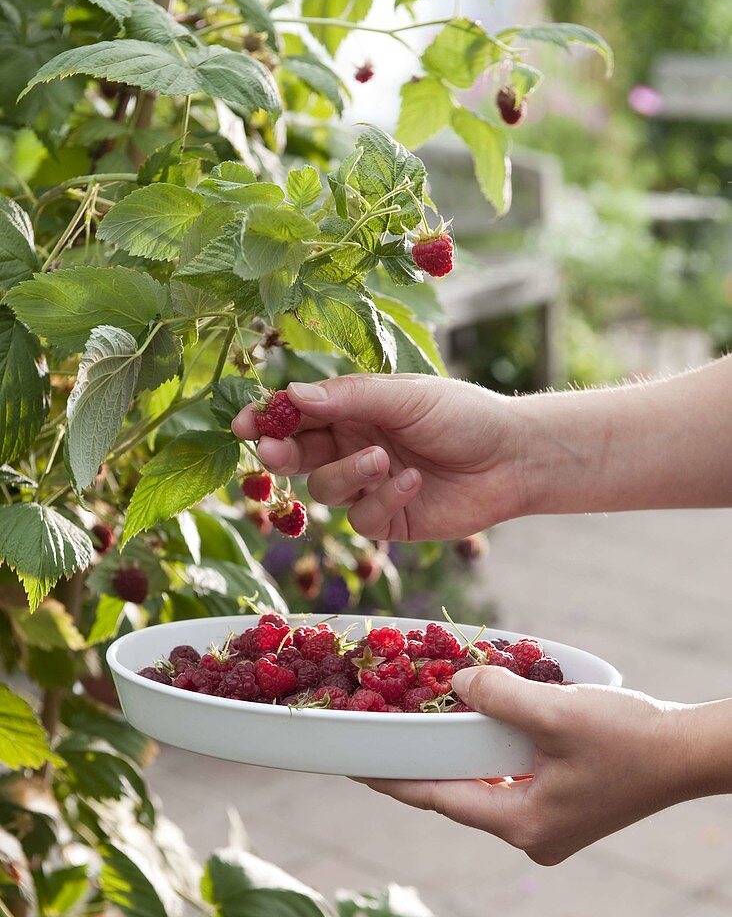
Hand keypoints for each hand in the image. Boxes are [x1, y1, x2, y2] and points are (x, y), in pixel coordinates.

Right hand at [231, 374, 522, 540]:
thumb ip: (349, 397)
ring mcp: (368, 486)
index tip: (242, 423)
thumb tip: (291, 395)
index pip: (296, 413)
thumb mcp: (405, 396)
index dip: (267, 418)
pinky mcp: (388, 520)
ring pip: (325, 490)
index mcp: (352, 409)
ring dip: (347, 474)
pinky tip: (413, 481)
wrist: (513, 457)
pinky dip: (383, 499)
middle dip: (280, 453)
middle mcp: (352, 446)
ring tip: (383, 459)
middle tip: (271, 450)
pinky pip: (362, 519)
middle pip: (297, 455)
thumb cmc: (463, 414)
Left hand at [361, 667, 713, 864]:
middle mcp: (529, 834)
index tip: (353, 767)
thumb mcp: (555, 712)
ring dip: (458, 757)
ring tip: (421, 730)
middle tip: (383, 738)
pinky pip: (510, 781)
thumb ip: (498, 696)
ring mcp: (549, 825)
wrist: (690, 753)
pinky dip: (491, 756)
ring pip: (485, 787)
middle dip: (422, 766)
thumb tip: (457, 683)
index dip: (392, 779)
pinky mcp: (565, 807)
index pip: (437, 799)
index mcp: (521, 824)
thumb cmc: (629, 738)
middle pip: (458, 795)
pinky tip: (479, 731)